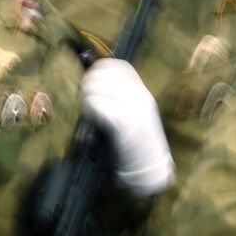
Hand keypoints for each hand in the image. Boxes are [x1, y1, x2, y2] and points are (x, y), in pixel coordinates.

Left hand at [80, 58, 174, 196]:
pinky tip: (91, 119)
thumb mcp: (136, 116)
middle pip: (104, 74)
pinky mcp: (124, 123)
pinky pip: (97, 104)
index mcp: (144, 94)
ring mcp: (133, 109)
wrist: (151, 169)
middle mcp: (140, 97)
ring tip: (87, 111)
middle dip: (87, 84)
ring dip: (85, 98)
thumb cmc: (139, 146)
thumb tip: (95, 84)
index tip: (92, 82)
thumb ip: (121, 100)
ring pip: (96, 88)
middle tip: (84, 99)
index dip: (100, 70)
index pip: (119, 67)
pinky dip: (89, 110)